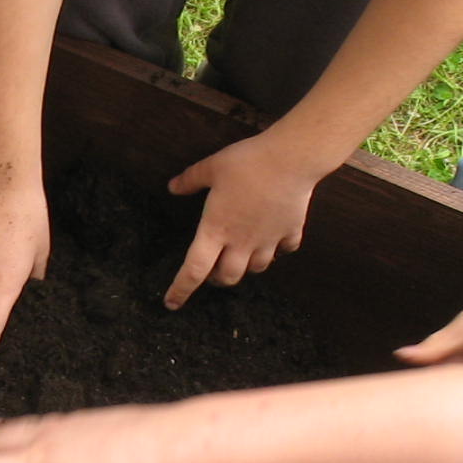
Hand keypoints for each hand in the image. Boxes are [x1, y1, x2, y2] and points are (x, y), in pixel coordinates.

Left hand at [164, 132, 323, 309]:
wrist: (290, 159)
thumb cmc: (247, 162)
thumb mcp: (211, 167)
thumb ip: (190, 180)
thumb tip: (172, 187)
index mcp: (216, 229)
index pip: (193, 270)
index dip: (181, 290)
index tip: (171, 303)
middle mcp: (241, 242)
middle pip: (227, 278)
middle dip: (216, 278)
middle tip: (211, 269)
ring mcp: (268, 240)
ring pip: (256, 269)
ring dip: (245, 267)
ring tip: (241, 253)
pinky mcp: (290, 232)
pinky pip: (284, 251)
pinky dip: (277, 251)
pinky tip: (273, 239)